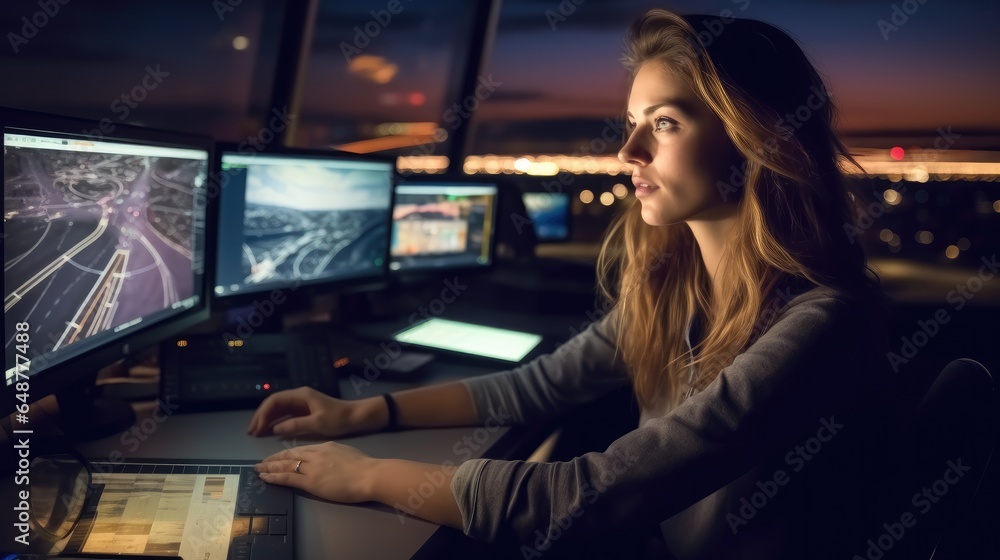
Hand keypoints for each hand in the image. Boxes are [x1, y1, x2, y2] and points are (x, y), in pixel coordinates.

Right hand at [247, 386, 370, 437]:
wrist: (355, 417)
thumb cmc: (338, 418)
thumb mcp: (317, 423)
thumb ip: (295, 425)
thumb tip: (275, 429)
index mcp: (301, 395)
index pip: (275, 401)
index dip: (263, 414)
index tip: (256, 428)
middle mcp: (299, 396)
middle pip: (273, 404)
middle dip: (261, 416)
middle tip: (251, 432)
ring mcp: (301, 403)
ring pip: (278, 409)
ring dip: (266, 419)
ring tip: (256, 432)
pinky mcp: (304, 411)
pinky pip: (285, 414)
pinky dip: (275, 422)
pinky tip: (269, 431)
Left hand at [255, 442, 375, 502]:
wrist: (369, 474)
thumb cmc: (364, 467)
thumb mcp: (347, 453)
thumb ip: (335, 454)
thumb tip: (328, 459)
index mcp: (325, 446)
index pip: (300, 449)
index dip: (286, 453)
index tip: (277, 456)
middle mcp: (315, 454)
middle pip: (289, 455)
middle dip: (273, 459)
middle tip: (261, 463)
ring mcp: (312, 467)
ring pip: (285, 465)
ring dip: (269, 467)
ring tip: (258, 470)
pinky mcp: (311, 481)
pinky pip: (288, 478)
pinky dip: (274, 477)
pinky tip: (265, 478)